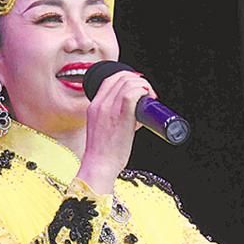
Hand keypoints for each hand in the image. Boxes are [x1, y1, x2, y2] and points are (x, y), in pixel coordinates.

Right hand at [77, 71, 155, 193]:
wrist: (99, 166)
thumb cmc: (103, 153)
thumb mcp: (101, 129)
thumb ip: (114, 118)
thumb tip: (135, 114)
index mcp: (94, 106)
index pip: (109, 79)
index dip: (126, 78)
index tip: (137, 86)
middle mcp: (100, 104)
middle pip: (121, 77)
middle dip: (138, 81)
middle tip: (147, 93)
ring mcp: (109, 109)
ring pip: (128, 82)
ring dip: (144, 86)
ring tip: (150, 97)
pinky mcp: (121, 116)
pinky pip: (133, 93)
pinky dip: (144, 91)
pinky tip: (149, 99)